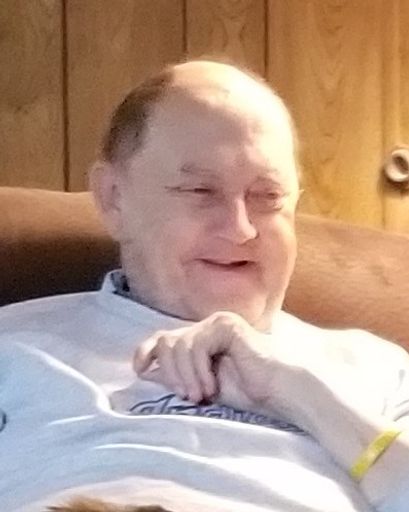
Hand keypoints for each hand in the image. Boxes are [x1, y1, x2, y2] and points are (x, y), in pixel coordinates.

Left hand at [133, 311, 280, 408]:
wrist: (277, 390)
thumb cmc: (244, 391)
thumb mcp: (201, 385)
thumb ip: (176, 375)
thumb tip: (144, 371)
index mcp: (200, 338)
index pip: (163, 337)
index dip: (145, 350)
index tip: (139, 370)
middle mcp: (206, 325)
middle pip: (166, 340)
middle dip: (169, 372)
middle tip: (186, 396)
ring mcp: (216, 322)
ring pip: (179, 344)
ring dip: (186, 376)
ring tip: (200, 396)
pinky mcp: (226, 325)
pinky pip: (197, 345)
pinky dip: (199, 370)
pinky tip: (212, 386)